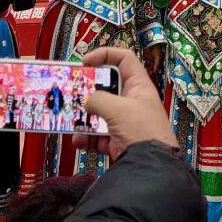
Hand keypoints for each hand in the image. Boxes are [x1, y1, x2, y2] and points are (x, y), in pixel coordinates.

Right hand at [71, 47, 175, 161]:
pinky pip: (96, 135)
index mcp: (139, 86)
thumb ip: (98, 99)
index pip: (124, 60)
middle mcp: (132, 101)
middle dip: (88, 90)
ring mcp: (124, 121)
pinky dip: (86, 137)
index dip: (105, 55)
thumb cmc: (145, 132)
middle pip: (107, 87)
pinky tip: (78, 140)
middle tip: (72, 91)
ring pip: (99, 113)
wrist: (150, 166)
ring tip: (70, 117)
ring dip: (84, 116)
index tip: (86, 62)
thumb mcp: (118, 109)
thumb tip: (87, 100)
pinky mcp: (117, 140)